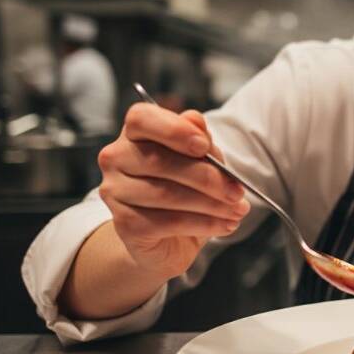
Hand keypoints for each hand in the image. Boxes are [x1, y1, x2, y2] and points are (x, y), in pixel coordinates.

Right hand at [97, 103, 249, 278]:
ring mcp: (116, 192)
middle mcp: (117, 158)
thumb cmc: (186, 186)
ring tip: (238, 210)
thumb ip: (200, 140)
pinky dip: (204, 224)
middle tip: (237, 191)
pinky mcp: (125, 225)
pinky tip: (225, 225)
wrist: (169, 235)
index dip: (174, 130)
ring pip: (166, 194)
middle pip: (160, 161)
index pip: (142, 119)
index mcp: (135, 133)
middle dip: (207, 177)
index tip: (204, 146)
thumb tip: (196, 122)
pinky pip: (169, 222)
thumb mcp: (200, 160)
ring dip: (211, 204)